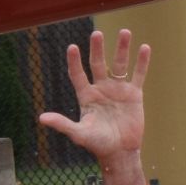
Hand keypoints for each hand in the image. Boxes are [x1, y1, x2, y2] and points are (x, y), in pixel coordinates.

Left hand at [40, 28, 148, 184]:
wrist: (120, 152)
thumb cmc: (97, 144)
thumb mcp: (79, 134)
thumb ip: (62, 124)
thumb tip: (42, 118)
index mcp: (86, 96)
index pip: (78, 74)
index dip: (75, 62)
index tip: (72, 47)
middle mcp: (101, 88)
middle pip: (98, 64)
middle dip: (97, 49)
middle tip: (97, 34)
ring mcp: (118, 90)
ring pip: (120, 64)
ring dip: (121, 48)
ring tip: (124, 32)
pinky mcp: (134, 94)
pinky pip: (138, 75)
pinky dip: (141, 62)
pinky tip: (144, 47)